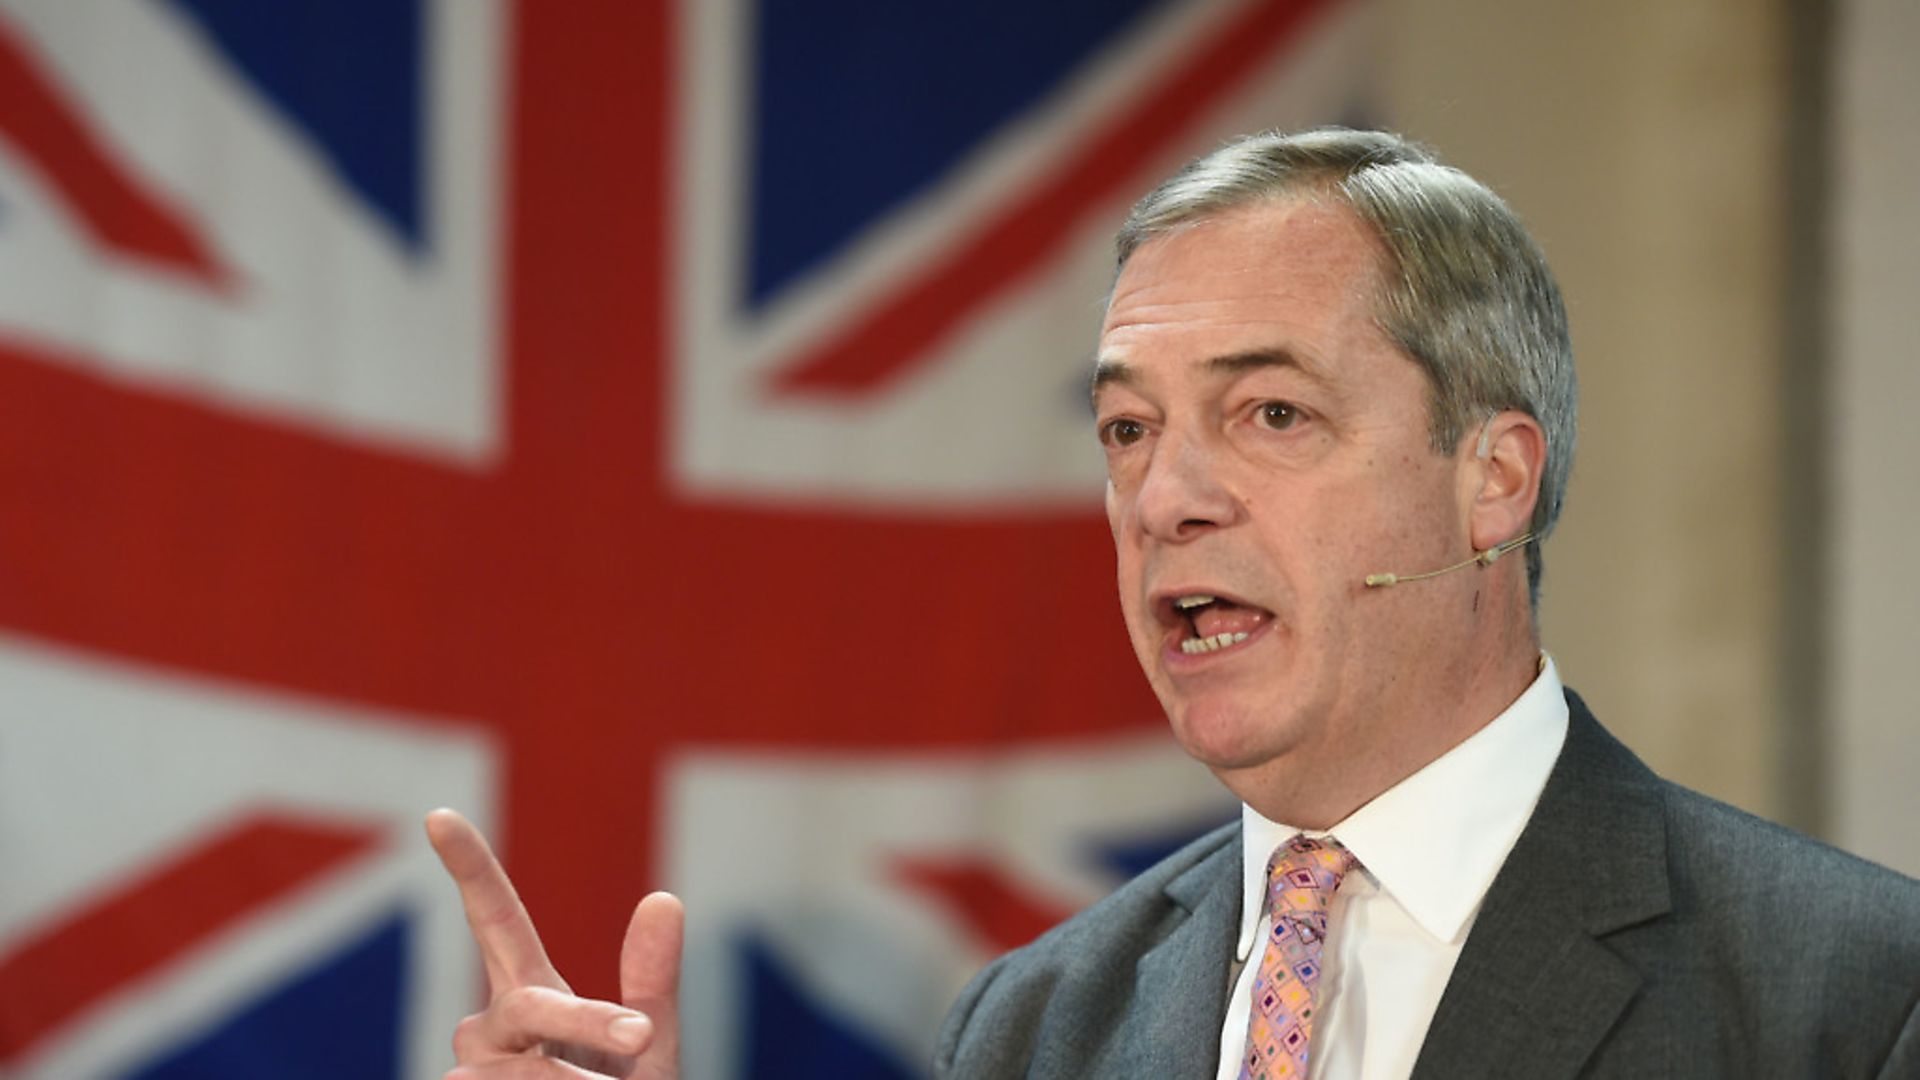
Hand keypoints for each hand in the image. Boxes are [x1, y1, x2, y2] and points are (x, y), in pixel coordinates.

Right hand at [425, 808, 682, 1078]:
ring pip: (500, 1071)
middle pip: (519, 1007)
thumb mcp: (650, 1051)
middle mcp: (490, 1032)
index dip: (469, 867)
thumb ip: (653, 982)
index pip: (494, 921)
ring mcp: (468, 1075)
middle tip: (643, 1041)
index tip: (438, 812)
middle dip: (583, 1023)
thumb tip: (665, 898)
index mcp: (533, 998)